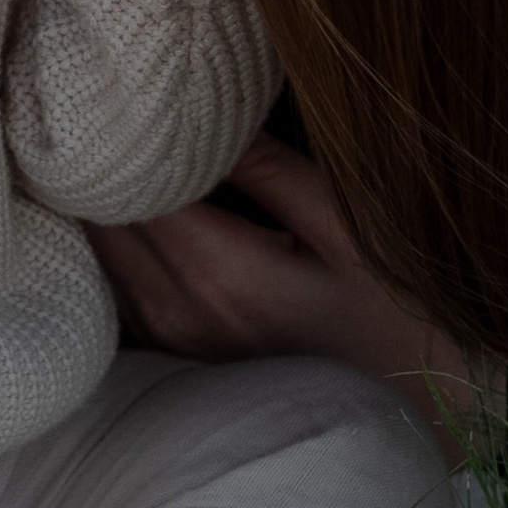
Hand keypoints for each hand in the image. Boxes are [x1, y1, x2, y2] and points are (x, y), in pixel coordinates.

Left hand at [90, 136, 484, 457]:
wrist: (411, 415)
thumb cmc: (394, 315)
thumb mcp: (345, 224)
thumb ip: (265, 165)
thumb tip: (199, 107)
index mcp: (216, 271)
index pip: (124, 184)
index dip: (120, 133)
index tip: (133, 92)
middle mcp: (173, 314)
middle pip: (96, 220)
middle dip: (102, 165)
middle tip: (124, 110)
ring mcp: (166, 344)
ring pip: (99, 255)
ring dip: (106, 205)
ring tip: (133, 154)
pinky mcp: (168, 359)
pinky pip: (117, 288)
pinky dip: (121, 249)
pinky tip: (149, 215)